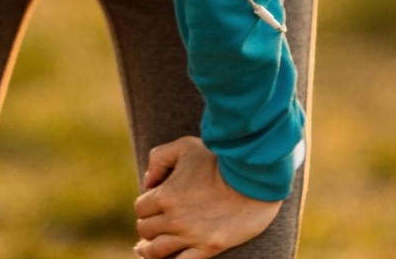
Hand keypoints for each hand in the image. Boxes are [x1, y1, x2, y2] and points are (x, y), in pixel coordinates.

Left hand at [132, 136, 282, 258]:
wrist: (254, 178)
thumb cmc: (220, 159)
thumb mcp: (185, 146)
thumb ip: (159, 158)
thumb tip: (147, 182)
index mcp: (165, 195)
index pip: (140, 208)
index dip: (146, 205)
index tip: (156, 204)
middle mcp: (174, 219)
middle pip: (146, 230)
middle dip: (149, 225)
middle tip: (157, 223)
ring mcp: (191, 236)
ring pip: (156, 252)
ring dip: (150, 249)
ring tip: (148, 249)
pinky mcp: (209, 248)